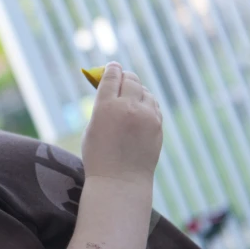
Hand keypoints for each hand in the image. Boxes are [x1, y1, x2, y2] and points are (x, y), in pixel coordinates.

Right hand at [81, 63, 162, 181]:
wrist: (120, 181)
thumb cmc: (99, 157)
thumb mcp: (92, 128)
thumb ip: (102, 106)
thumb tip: (111, 89)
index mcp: (106, 107)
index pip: (112, 77)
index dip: (111, 69)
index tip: (112, 67)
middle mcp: (128, 107)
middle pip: (130, 79)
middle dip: (125, 76)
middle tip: (122, 77)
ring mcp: (146, 115)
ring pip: (144, 90)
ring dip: (137, 89)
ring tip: (131, 95)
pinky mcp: (157, 124)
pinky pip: (153, 104)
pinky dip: (146, 102)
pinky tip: (140, 108)